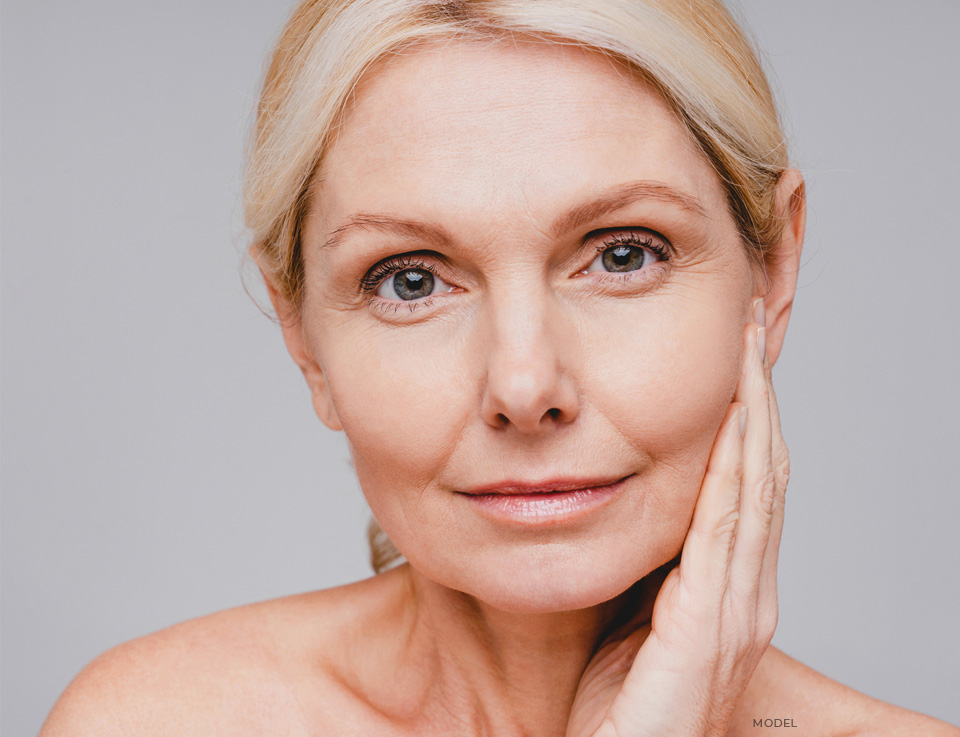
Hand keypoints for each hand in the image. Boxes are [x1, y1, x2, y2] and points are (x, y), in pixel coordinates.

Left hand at [566, 299, 788, 736]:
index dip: (748, 422)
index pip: (746, 488)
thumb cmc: (619, 709)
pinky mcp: (712, 625)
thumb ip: (643, 570)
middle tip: (750, 332)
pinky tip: (735, 419)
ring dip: (755, 413)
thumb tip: (624, 511)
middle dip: (758, 399)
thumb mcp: (632, 622)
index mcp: (728, 592)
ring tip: (748, 351)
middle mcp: (746, 594)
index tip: (736, 363)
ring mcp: (737, 610)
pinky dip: (736, 466)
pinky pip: (728, 526)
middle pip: (764, 474)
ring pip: (756, 487)